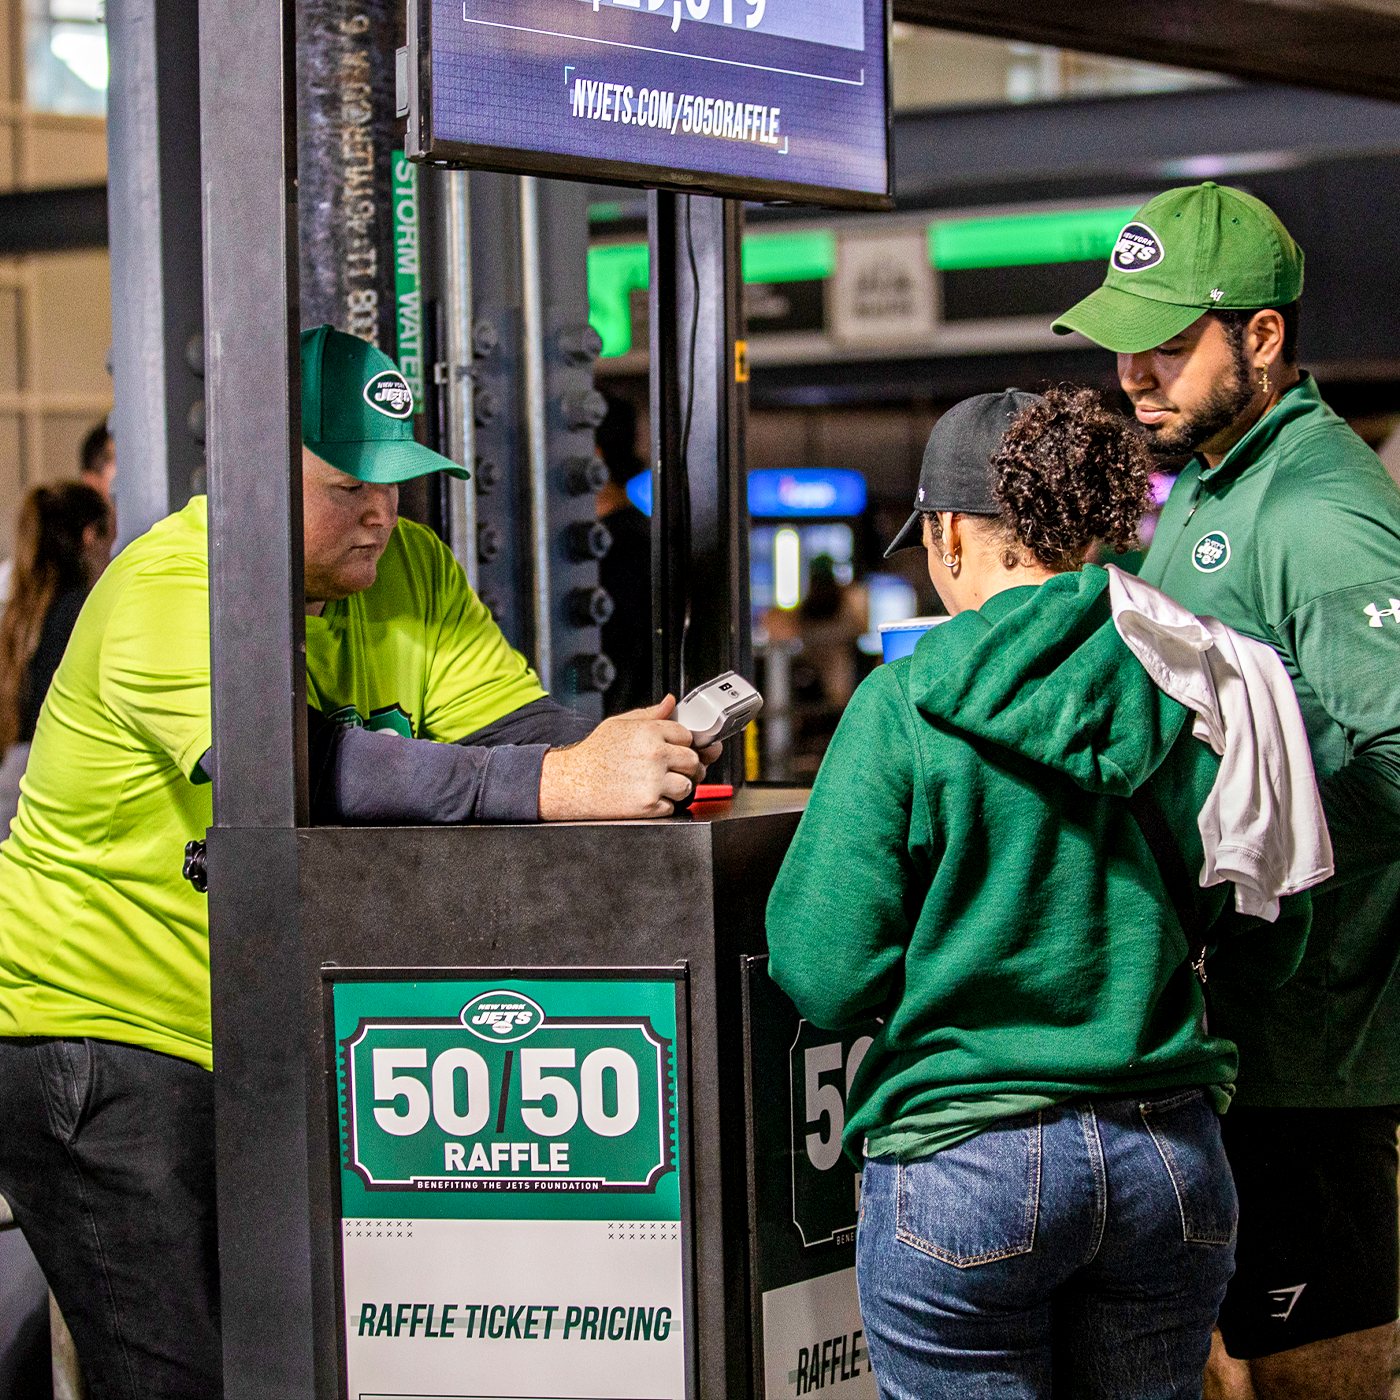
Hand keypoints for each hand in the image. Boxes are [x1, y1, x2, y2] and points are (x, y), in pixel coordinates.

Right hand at [538, 696, 720, 820]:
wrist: (572, 782)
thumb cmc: (593, 754)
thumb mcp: (618, 724)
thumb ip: (649, 714)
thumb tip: (671, 703)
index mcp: (650, 732)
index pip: (687, 736)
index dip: (681, 744)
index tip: (674, 750)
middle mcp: (655, 755)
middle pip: (693, 761)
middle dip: (685, 766)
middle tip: (671, 770)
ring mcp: (654, 781)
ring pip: (688, 785)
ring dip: (677, 788)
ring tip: (658, 785)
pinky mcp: (649, 805)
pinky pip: (672, 806)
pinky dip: (662, 805)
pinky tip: (646, 797)